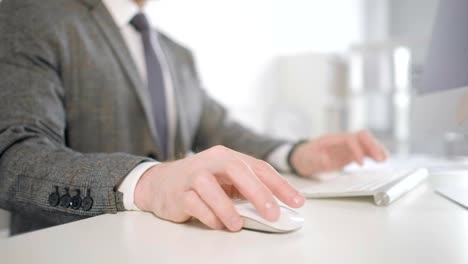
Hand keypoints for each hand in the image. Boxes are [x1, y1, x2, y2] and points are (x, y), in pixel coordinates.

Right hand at [134, 146, 304, 230]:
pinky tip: (217, 224)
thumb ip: (245, 191)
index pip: (259, 168)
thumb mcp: (225, 181)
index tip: (297, 202)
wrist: (159, 183)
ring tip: (237, 225)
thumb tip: (273, 208)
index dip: (280, 185)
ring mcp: (193, 175)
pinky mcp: (179, 192)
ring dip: (228, 209)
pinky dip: (210, 217)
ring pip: (212, 188)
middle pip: (239, 171)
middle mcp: (212, 161)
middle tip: (273, 214)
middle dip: (259, 193)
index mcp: (228, 156)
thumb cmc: (199, 182)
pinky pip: (196, 204)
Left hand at [290, 131, 387, 176]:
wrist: (303, 156)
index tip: (361, 163)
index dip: (357, 150)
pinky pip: (366, 150)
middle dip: (372, 146)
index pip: (350, 140)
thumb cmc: (305, 156)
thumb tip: (325, 161)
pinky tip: (382, 160)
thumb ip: (316, 159)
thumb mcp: (307, 159)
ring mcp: (348, 146)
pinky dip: (374, 154)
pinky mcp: (351, 153)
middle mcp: (342, 140)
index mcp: (332, 140)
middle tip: (381, 160)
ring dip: (376, 149)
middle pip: (362, 137)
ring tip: (385, 160)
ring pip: (366, 142)